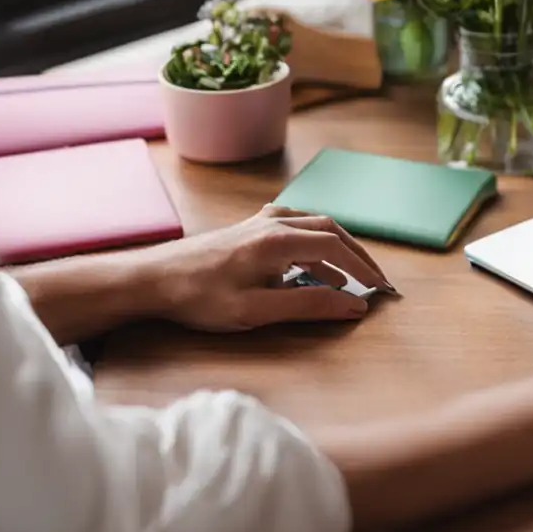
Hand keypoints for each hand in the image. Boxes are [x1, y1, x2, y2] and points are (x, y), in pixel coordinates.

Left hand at [147, 205, 391, 331]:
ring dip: (338, 246)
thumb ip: (308, 305)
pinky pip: (298, 225)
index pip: (336, 248)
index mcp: (279, 240)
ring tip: (351, 275)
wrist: (153, 279)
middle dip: (357, 255)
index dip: (362, 270)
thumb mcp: (257, 311)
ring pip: (316, 223)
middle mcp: (274, 222)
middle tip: (375, 280)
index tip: (379, 291)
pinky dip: (317, 241)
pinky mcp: (251, 226)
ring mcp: (262, 220)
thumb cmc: (200, 297)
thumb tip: (353, 305)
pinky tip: (314, 263)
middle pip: (332, 229)